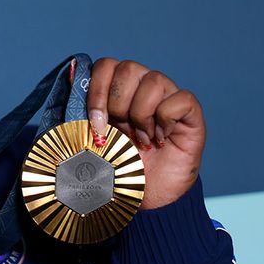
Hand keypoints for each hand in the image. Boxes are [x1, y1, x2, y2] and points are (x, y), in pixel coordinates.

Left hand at [84, 58, 204, 209]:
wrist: (147, 198)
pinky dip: (167, 119)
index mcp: (118, 90)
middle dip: (118, 104)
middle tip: (122, 132)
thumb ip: (81, 111)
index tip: (96, 123)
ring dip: (142, 114)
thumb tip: (72, 74)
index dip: (97, 90)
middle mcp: (144, 87)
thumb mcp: (92, 140)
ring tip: (141, 139)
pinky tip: (161, 139)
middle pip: (129, 68)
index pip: (106, 65)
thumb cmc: (119, 168)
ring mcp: (169, 97)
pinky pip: (181, 98)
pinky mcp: (191, 114)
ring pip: (154, 79)